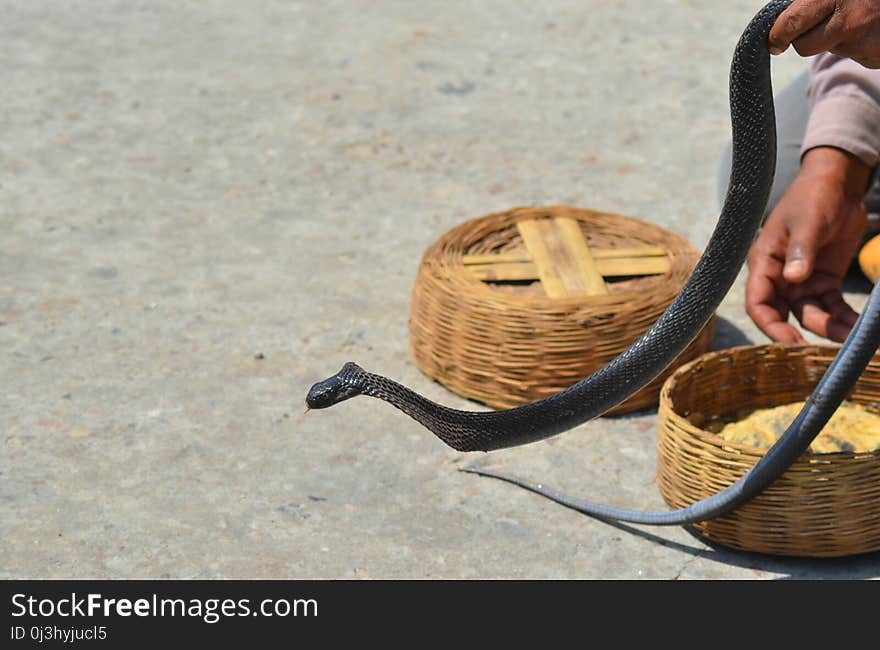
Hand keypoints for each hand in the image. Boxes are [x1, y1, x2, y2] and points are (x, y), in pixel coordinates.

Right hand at [746, 147, 869, 342]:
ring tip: (855, 337)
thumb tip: (794, 278)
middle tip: (825, 350)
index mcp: (765, 263)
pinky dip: (845, 318)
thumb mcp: (807, 221)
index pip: (758, 302)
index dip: (770, 326)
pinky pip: (832, 307)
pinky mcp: (823, 281)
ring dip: (831, 328)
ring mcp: (801, 281)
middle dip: (801, 335)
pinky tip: (861, 327)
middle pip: (783, 316)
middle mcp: (780, 278)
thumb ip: (801, 249)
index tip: (789, 343)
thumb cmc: (812, 198)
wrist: (837, 185)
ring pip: (811, 315)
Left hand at [769, 0, 879, 67]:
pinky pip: (855, 55)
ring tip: (859, 15)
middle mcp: (850, 20)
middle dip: (803, 40)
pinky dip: (858, 43)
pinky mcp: (877, 56)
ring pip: (831, 50)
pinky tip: (874, 25)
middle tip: (811, 27)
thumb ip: (811, 0)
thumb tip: (782, 21)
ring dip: (836, 38)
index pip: (790, 25)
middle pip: (804, 47)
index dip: (776, 36)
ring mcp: (866, 41)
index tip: (774, 41)